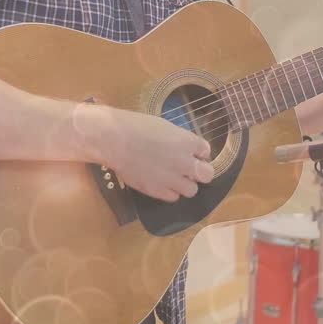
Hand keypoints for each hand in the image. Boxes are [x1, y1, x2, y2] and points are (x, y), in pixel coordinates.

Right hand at [81, 106, 213, 202]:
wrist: (115, 140)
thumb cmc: (137, 126)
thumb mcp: (165, 126)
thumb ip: (179, 139)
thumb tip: (183, 148)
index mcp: (188, 142)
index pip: (206, 151)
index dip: (197, 152)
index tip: (189, 152)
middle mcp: (185, 163)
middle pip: (207, 175)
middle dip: (200, 172)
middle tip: (188, 169)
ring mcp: (172, 179)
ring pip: (192, 190)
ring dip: (185, 184)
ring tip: (172, 177)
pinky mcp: (158, 191)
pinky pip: (173, 197)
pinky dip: (169, 192)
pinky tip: (160, 183)